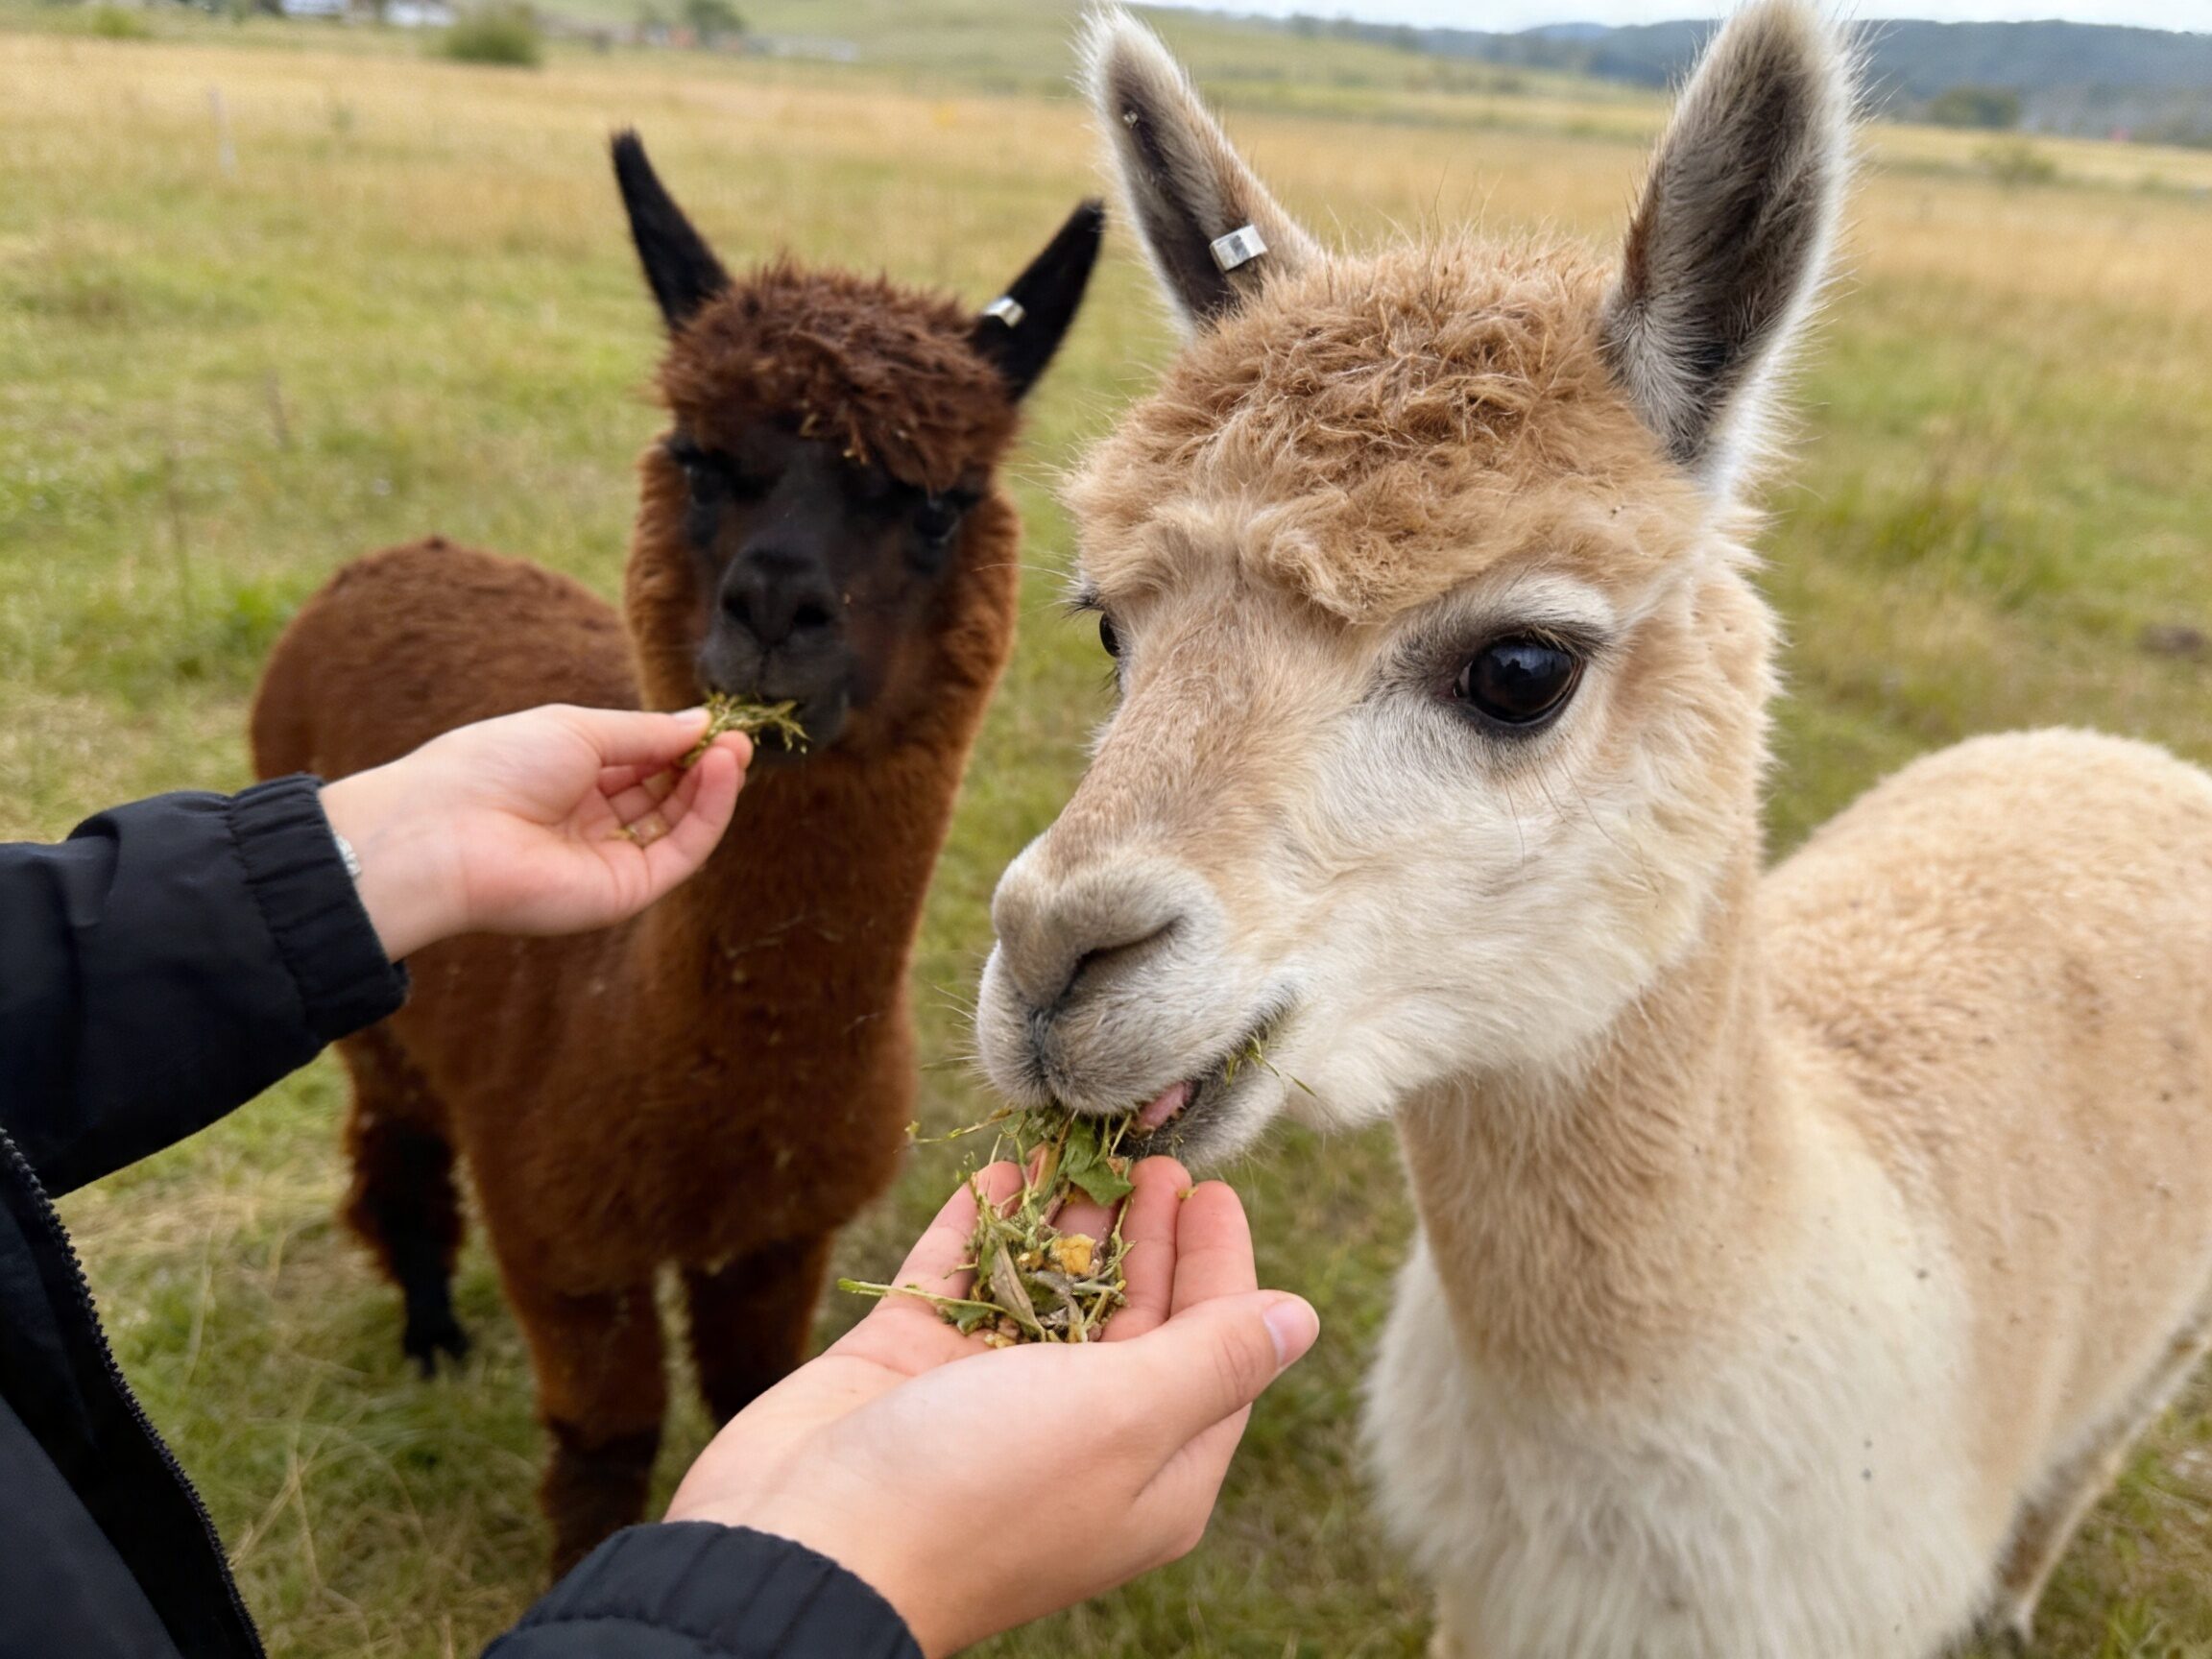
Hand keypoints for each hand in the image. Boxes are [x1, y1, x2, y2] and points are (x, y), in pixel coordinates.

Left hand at [318, 704, 750, 960]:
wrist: (446, 832)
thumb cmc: (495, 766)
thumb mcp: (578, 730)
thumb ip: (646, 732)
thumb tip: (701, 722)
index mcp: (570, 780)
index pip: (642, 762)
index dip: (681, 742)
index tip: (717, 722)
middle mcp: (592, 823)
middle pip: (666, 794)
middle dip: (703, 764)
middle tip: (739, 737)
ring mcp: (610, 859)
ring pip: (680, 824)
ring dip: (713, 786)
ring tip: (735, 750)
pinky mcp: (626, 890)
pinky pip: (682, 852)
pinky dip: (709, 813)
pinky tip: (721, 773)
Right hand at [665, 1158, 1319, 1656]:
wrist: (803, 1542)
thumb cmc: (983, 1486)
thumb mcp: (1126, 1415)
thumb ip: (1213, 1358)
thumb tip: (1301, 1319)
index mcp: (1149, 1470)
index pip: (1211, 1353)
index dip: (1220, 1267)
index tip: (1215, 1188)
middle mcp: (1076, 1435)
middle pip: (1133, 1316)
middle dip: (1149, 1234)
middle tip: (1154, 1156)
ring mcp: (986, 1397)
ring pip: (1046, 1289)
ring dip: (1068, 1219)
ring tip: (1088, 1145)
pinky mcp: (910, 1364)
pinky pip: (962, 1277)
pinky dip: (987, 1224)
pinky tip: (1006, 1170)